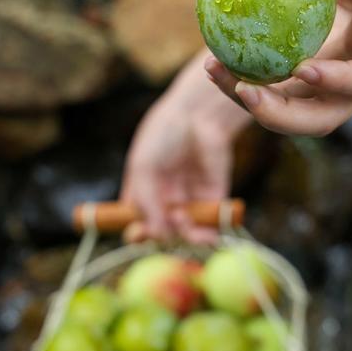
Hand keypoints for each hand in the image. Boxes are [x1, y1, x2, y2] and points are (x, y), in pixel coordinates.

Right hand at [121, 52, 250, 242]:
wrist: (198, 114)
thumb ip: (146, 202)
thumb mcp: (143, 166)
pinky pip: (211, 223)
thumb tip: (156, 235)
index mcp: (144, 191)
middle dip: (162, 236)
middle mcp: (166, 199)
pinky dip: (208, 234)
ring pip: (186, 232)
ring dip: (183, 234)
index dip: (137, 234)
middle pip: (162, 231)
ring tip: (182, 217)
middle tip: (161, 231)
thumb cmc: (163, 135)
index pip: (137, 222)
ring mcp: (190, 199)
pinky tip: (206, 234)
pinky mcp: (214, 197)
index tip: (137, 236)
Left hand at [206, 0, 351, 136]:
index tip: (303, 66)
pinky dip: (244, 90)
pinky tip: (214, 64)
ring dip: (254, 106)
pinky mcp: (307, 90)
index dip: (343, 82)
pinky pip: (277, 100)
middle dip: (285, 116)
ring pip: (297, 119)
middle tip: (245, 91)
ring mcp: (333, 90)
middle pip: (329, 117)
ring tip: (215, 70)